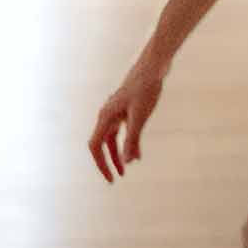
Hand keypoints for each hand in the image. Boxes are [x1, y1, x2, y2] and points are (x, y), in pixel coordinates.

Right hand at [88, 51, 166, 180]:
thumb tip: (129, 162)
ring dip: (117, 154)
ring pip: (111, 139)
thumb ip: (133, 139)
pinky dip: (126, 144)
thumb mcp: (140, 117)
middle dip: (108, 162)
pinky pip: (120, 132)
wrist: (152, 68)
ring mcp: (114, 112)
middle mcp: (106, 116)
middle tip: (116, 179)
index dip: (101, 164)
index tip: (111, 178)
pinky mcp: (124, 110)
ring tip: (126, 169)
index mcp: (105, 117)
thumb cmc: (145, 90)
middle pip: (101, 145)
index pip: (95, 147)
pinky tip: (136, 153)